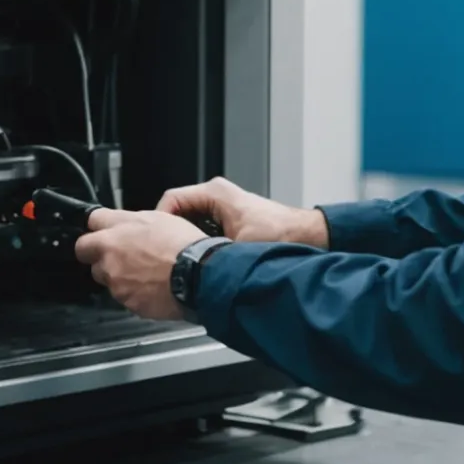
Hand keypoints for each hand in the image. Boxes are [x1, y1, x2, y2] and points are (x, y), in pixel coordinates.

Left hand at [72, 208, 206, 321]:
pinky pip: (124, 296)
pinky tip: (152, 286)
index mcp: (115, 232)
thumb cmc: (184, 246)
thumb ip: (131, 220)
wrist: (199, 276)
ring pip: (106, 277)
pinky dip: (134, 292)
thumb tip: (123, 222)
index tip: (101, 230)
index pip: (90, 222)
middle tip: (116, 253)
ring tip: (144, 271)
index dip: (98, 227)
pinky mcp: (127, 302)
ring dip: (117, 274)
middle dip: (97, 253)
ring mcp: (116, 282)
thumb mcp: (159, 217)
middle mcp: (109, 256)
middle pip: (86, 252)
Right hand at [157, 177, 329, 247]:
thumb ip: (209, 254)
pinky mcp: (229, 218)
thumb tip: (188, 269)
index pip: (170, 200)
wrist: (307, 237)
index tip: (156, 241)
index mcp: (214, 194)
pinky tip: (204, 260)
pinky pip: (203, 227)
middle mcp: (217, 196)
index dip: (159, 223)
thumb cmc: (280, 235)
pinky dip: (200, 242)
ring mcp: (223, 206)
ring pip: (190, 221)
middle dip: (172, 234)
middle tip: (167, 255)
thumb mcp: (236, 247)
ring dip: (187, 240)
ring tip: (186, 260)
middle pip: (177, 212)